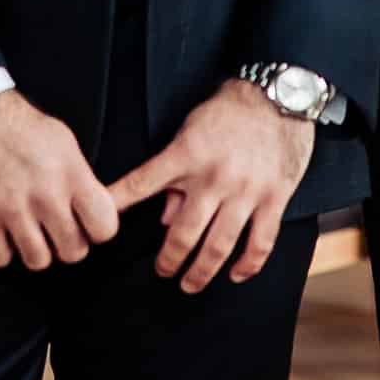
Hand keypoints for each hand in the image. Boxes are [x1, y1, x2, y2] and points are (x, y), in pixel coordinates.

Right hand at [0, 89, 118, 270]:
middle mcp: (44, 194)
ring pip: (38, 261)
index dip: (99, 228)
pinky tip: (5, 230)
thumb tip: (105, 210)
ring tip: (31, 229)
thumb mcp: (65, 143)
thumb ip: (83, 180)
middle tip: (57, 227)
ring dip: (36, 249)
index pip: (104, 227)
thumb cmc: (21, 126)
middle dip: (67, 242)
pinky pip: (1, 259)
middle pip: (73, 251)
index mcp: (71, 173)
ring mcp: (12, 208)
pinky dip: (3, 250)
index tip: (90, 224)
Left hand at [105, 80, 314, 292]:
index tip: (100, 227)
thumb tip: (165, 219)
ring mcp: (246, 191)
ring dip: (201, 272)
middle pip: (184, 234)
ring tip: (189, 284)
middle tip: (162, 272)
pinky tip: (235, 274)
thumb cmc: (228, 113)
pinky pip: (260, 242)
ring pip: (220, 246)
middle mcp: (214, 178)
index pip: (142, 184)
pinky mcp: (274, 198)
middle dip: (169, 260)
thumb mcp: (190, 133)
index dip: (118, 205)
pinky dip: (247, 264)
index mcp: (187, 156)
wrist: (278, 96)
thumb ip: (174, 176)